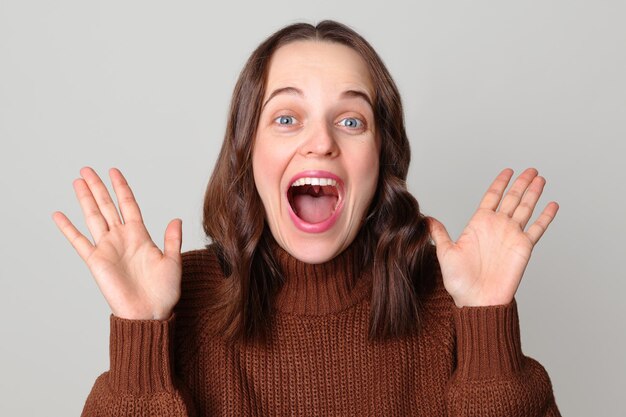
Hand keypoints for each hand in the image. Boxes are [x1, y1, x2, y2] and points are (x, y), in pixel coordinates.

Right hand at [53, 167, 181, 319]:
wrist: (149, 314)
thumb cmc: (164, 292)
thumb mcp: (173, 262)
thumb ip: (172, 240)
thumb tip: (176, 219)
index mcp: (140, 236)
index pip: (128, 205)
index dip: (121, 188)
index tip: (114, 172)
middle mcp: (122, 238)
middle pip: (107, 206)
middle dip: (98, 187)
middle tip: (87, 169)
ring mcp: (107, 248)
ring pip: (93, 217)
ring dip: (85, 199)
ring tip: (77, 181)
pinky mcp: (96, 261)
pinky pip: (79, 241)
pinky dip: (68, 229)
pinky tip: (59, 215)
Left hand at [428, 168, 558, 306]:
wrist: (477, 301)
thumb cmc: (460, 282)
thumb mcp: (445, 253)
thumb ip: (440, 234)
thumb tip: (426, 219)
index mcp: (479, 224)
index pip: (492, 197)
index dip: (500, 183)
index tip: (508, 171)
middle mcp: (497, 227)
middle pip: (512, 198)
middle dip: (521, 183)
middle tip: (531, 169)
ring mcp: (511, 235)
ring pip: (526, 208)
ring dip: (534, 193)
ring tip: (540, 178)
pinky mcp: (523, 247)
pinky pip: (537, 228)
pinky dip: (545, 217)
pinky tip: (552, 204)